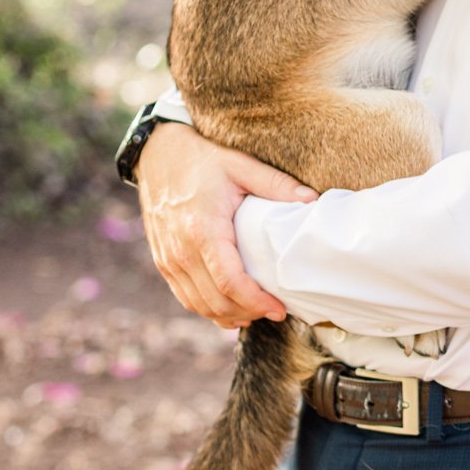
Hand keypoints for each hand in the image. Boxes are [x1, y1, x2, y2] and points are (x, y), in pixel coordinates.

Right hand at [136, 123, 314, 328]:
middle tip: (274, 311)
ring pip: (198, 304)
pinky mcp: (162, 261)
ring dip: (228, 315)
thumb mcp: (241, 165)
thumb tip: (312, 199)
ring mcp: (168, 259)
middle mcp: (181, 251)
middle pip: (216, 301)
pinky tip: (228, 309)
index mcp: (203, 231)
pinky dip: (207, 308)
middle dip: (248, 312)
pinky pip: (184, 296)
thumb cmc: (202, 159)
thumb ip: (277, 184)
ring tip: (255, 313)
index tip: (279, 307)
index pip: (230, 283)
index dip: (256, 301)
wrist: (158, 154)